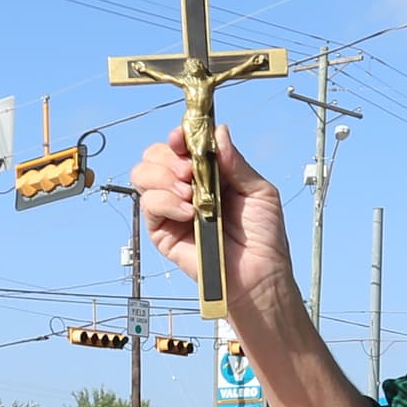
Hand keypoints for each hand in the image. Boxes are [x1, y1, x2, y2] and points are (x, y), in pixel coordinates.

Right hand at [127, 124, 294, 304]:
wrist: (257, 275)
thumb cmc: (263, 237)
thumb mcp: (259, 191)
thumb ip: (236, 162)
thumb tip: (218, 132)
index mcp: (208, 174)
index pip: (183, 146)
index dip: (179, 136)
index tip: (183, 136)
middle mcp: (186, 188)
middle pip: (155, 155)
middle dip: (169, 157)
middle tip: (189, 171)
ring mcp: (172, 209)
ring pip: (144, 175)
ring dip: (164, 177)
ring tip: (189, 194)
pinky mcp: (162, 231)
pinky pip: (149, 204)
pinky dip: (166, 202)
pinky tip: (189, 213)